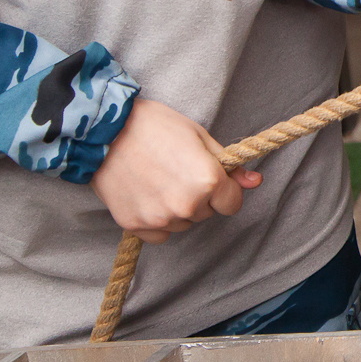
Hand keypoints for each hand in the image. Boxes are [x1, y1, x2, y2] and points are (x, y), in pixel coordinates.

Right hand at [90, 98, 259, 243]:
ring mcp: (159, 218)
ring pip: (182, 224)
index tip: (213, 180)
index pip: (232, 204)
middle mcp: (186, 205)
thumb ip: (229, 166)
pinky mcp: (135, 225)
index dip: (225, 190)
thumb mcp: (199, 137)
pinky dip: (156, 221)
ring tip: (159, 180)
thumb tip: (255, 182)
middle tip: (178, 171)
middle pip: (206, 213)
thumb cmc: (155, 126)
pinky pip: (159, 234)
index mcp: (208, 182)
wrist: (105, 131)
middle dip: (199, 197)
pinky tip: (146, 195)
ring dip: (177, 209)